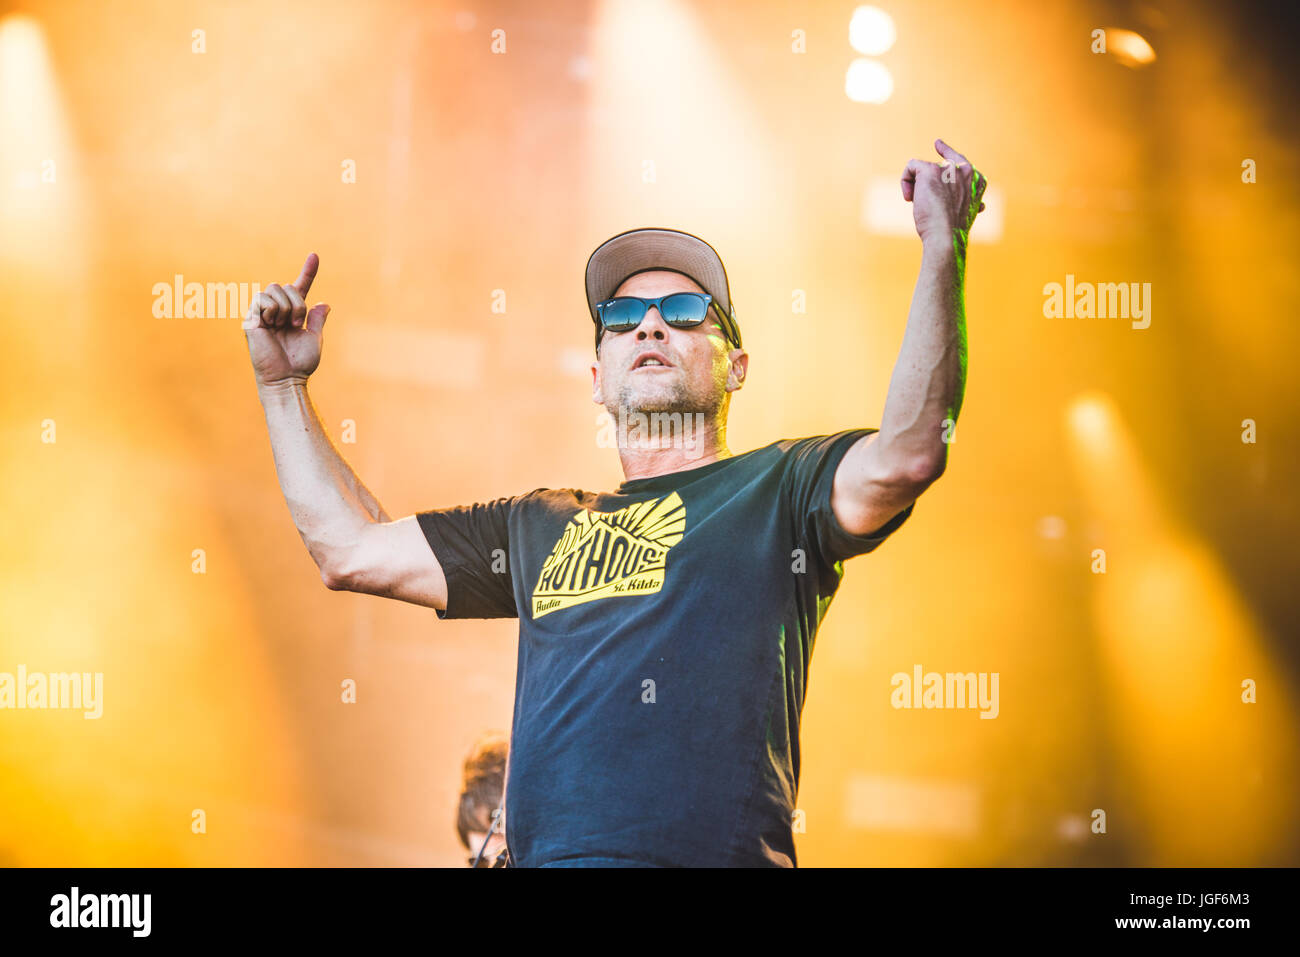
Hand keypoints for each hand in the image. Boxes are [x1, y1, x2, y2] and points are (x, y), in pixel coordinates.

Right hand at [243, 253, 329, 386]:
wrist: (287, 377)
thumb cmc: (299, 363)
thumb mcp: (314, 339)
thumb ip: (317, 320)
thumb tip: (324, 304)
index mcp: (292, 313)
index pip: (300, 287)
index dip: (308, 271)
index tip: (314, 255)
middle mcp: (277, 310)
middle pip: (286, 286)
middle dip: (297, 303)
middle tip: (295, 324)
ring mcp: (262, 313)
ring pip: (274, 288)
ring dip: (285, 307)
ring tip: (283, 326)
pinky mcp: (251, 318)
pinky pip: (262, 299)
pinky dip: (271, 310)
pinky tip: (271, 325)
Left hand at [900, 139, 987, 247]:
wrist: (946, 235)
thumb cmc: (953, 230)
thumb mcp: (964, 213)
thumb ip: (967, 201)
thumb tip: (982, 206)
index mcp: (977, 180)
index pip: (959, 161)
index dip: (947, 152)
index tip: (937, 144)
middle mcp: (965, 170)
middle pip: (936, 168)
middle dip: (926, 185)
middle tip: (925, 203)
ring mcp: (948, 168)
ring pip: (922, 170)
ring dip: (916, 188)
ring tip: (921, 205)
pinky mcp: (931, 170)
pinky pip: (911, 165)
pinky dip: (905, 181)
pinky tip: (910, 198)